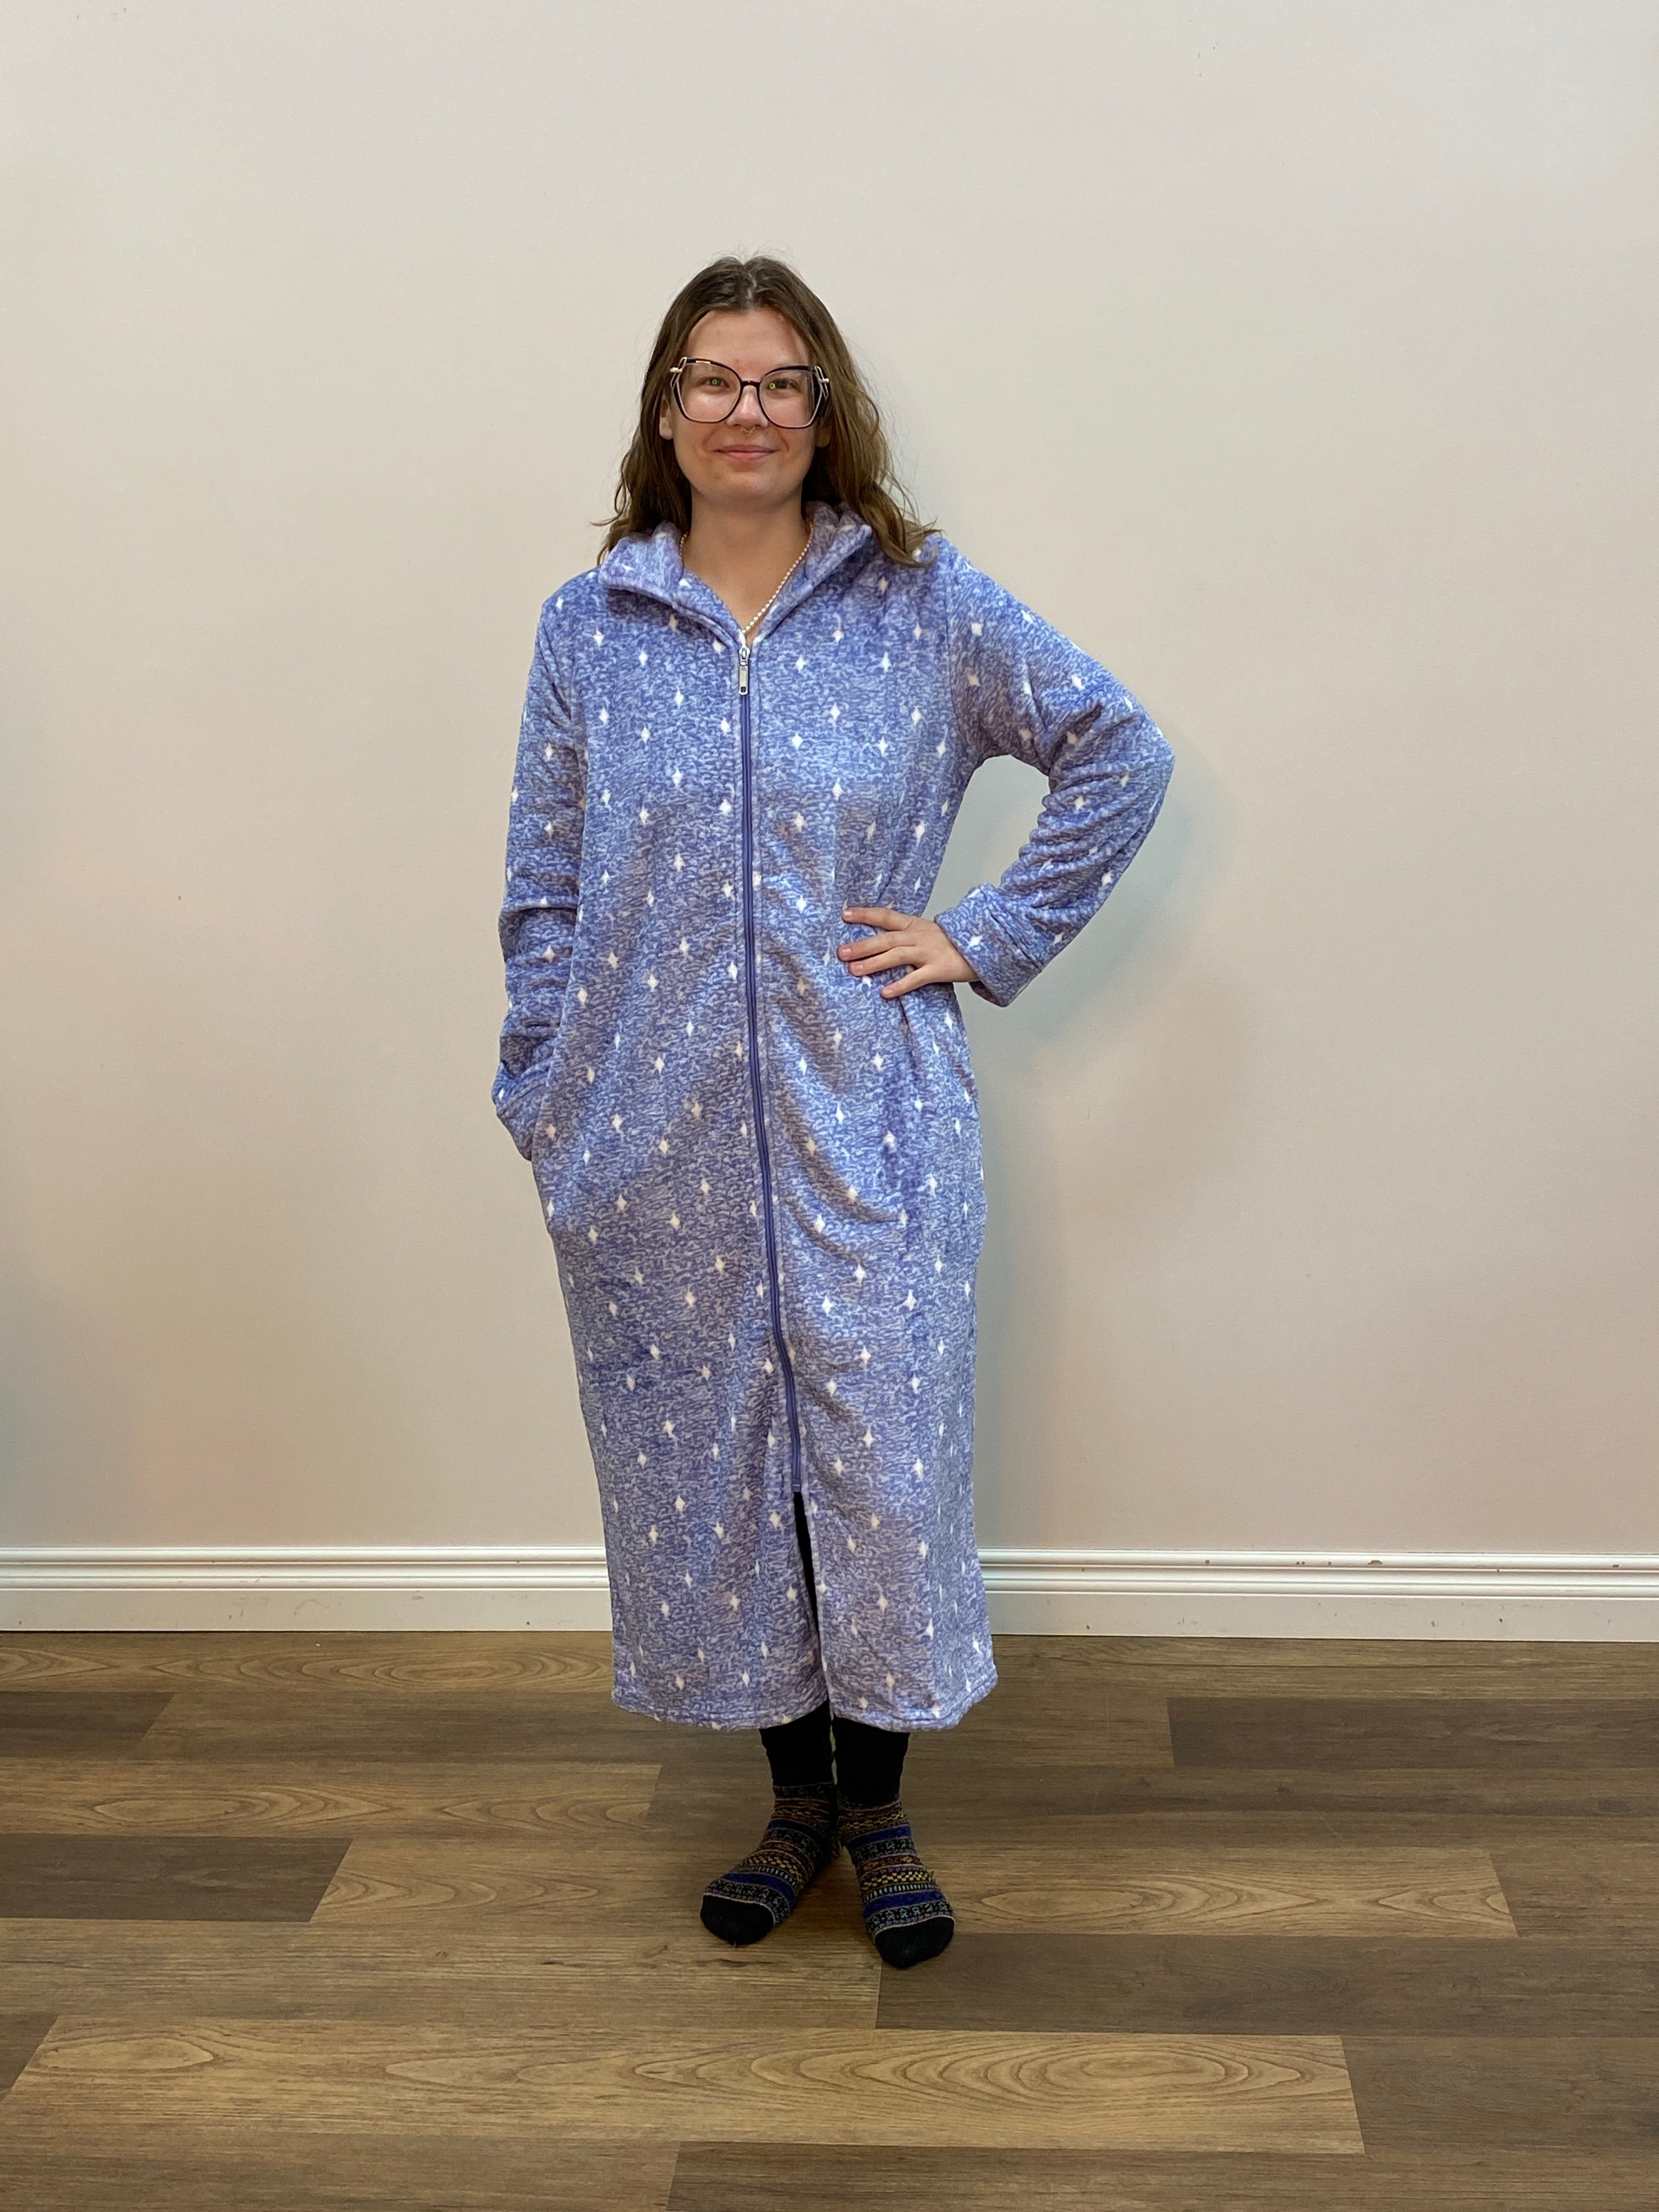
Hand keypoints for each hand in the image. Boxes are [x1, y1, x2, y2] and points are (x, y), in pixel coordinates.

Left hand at [837, 905, 977, 998]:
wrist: (983, 945)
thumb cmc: (950, 942)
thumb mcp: (926, 931)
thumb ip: (904, 935)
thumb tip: (877, 942)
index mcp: (914, 924)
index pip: (885, 916)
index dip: (865, 915)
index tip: (844, 915)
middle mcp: (919, 936)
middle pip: (886, 939)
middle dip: (862, 945)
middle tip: (842, 953)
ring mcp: (928, 952)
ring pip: (897, 956)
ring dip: (874, 963)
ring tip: (854, 971)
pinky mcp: (938, 969)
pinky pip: (916, 978)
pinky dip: (900, 985)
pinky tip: (885, 992)